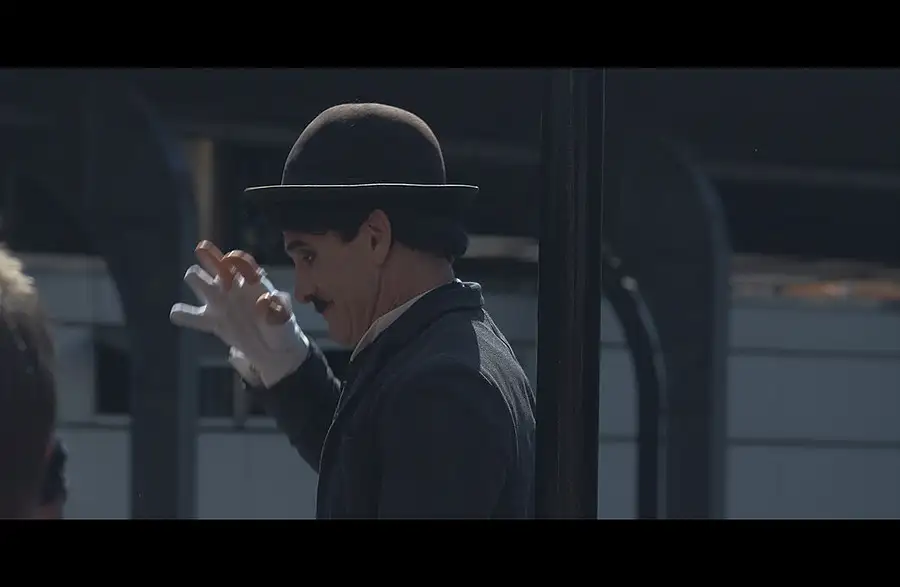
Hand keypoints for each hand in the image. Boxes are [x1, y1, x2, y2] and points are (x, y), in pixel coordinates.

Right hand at [169, 241, 309, 387]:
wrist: (274, 351)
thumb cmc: (282, 329)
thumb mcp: (285, 320)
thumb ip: (277, 310)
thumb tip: (266, 299)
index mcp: (253, 280)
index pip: (240, 261)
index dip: (235, 261)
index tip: (235, 269)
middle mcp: (233, 286)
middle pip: (214, 262)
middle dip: (211, 263)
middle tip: (225, 285)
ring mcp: (220, 301)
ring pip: (198, 280)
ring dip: (197, 279)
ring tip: (212, 297)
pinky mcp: (211, 320)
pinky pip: (190, 315)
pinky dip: (183, 313)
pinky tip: (178, 313)